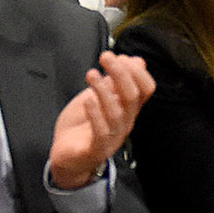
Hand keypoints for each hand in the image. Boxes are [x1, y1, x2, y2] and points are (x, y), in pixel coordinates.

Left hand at [48, 51, 152, 190]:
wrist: (67, 156)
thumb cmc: (82, 126)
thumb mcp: (98, 96)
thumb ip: (115, 80)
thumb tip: (137, 60)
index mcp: (127, 108)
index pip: (146, 89)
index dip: (137, 71)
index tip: (120, 56)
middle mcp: (124, 122)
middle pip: (133, 96)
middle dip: (121, 72)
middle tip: (106, 57)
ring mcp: (112, 137)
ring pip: (117, 112)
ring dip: (104, 90)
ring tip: (91, 75)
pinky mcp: (96, 149)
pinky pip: (102, 133)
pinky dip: (96, 114)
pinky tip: (87, 100)